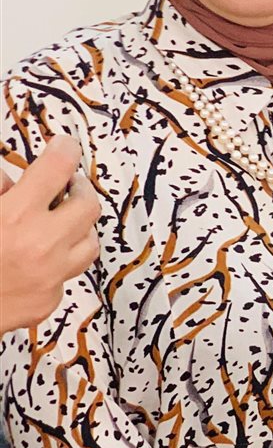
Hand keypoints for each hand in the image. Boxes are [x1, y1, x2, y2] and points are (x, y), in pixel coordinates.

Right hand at [0, 136, 100, 332]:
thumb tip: (8, 176)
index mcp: (15, 216)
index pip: (57, 167)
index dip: (64, 150)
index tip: (65, 146)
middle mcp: (40, 245)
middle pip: (88, 205)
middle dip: (80, 189)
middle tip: (68, 184)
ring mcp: (49, 276)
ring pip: (89, 241)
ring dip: (79, 226)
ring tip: (61, 219)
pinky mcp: (48, 301)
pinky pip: (68, 273)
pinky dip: (58, 260)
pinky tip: (39, 257)